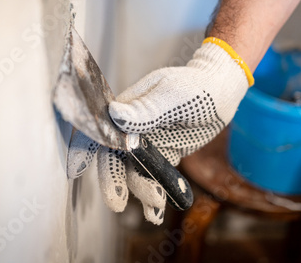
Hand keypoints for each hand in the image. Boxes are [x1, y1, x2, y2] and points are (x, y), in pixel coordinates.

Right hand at [67, 38, 252, 223]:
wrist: (220, 93)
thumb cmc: (196, 86)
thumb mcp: (173, 95)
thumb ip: (146, 109)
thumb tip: (115, 114)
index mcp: (127, 108)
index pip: (100, 129)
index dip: (85, 147)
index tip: (80, 169)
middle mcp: (132, 128)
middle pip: (113, 157)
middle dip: (113, 180)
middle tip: (118, 203)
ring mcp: (147, 143)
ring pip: (134, 171)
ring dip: (140, 190)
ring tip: (156, 203)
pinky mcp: (163, 155)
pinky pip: (155, 177)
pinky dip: (155, 194)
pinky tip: (157, 213)